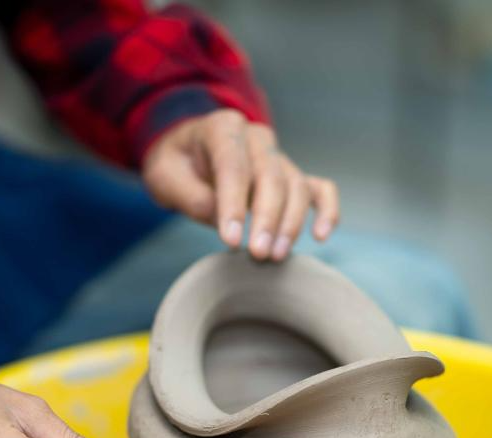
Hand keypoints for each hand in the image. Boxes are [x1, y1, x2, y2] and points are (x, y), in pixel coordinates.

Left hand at [141, 109, 338, 260]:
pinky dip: (327, 210)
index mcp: (222, 128)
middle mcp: (256, 138)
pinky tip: (321, 236)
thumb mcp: (164, 176)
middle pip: (271, 176)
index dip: (234, 204)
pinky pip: (320, 188)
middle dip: (267, 218)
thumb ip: (189, 195)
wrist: (188, 152)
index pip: (233, 166)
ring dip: (291, 223)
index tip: (231, 240)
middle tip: (258, 254)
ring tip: (276, 256)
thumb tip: (221, 219)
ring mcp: (278, 156)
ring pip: (296, 185)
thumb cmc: (176, 165)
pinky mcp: (291, 175)